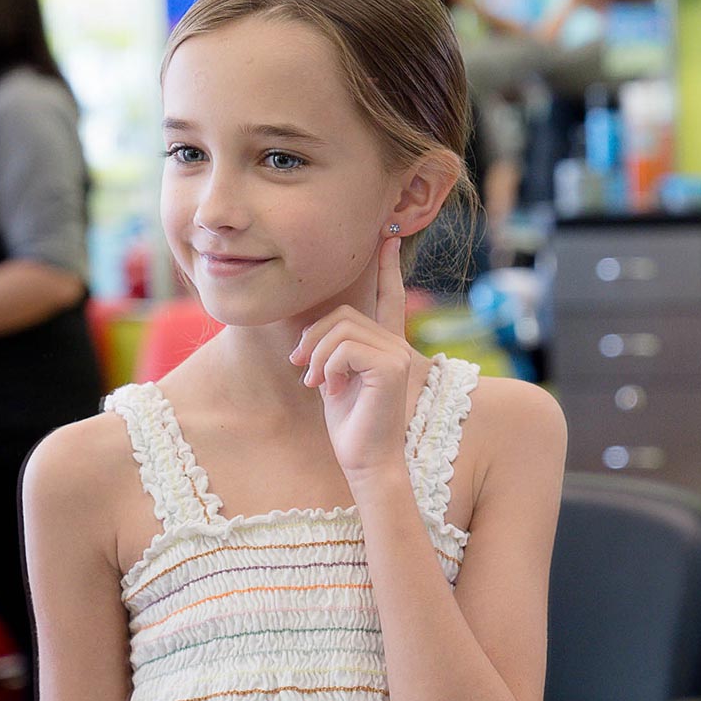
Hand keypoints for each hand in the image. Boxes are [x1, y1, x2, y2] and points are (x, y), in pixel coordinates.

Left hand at [289, 237, 417, 483]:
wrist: (366, 462)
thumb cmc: (349, 426)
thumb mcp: (334, 379)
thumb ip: (331, 351)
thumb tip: (311, 331)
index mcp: (385, 345)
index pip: (389, 296)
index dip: (389, 267)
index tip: (388, 238)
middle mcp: (397, 344)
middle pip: (342, 313)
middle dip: (313, 338)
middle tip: (302, 368)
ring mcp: (398, 353)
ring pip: (340, 328)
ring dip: (317, 356)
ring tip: (315, 382)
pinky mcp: (391, 366)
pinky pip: (344, 348)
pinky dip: (327, 367)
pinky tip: (330, 389)